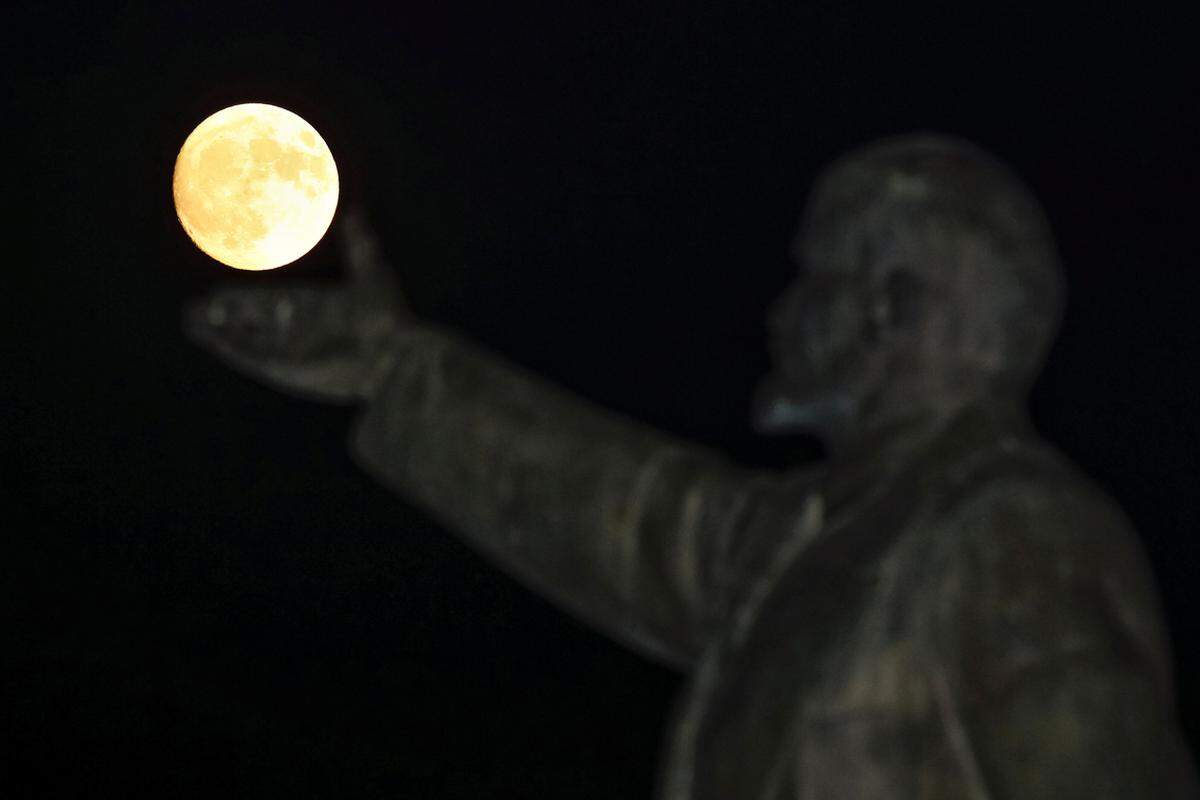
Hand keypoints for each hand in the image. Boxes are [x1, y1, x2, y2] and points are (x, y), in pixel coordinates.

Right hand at [183, 207, 410, 402]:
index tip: (223, 291)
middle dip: (225, 316)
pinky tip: (199, 329)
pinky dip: (221, 342)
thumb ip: (359, 245)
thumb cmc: (386, 315)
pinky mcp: (283, 367)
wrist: (392, 354)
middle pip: (251, 322)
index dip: (246, 298)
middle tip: (199, 306)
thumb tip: (356, 213)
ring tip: (189, 317)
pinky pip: (245, 353)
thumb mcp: (372, 273)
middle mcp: (296, 330)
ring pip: (242, 339)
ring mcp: (288, 350)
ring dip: (215, 330)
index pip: (269, 301)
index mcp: (311, 307)